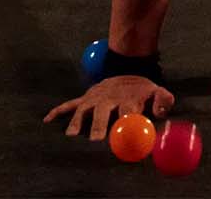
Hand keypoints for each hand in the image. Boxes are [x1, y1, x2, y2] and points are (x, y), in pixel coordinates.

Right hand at [44, 76, 173, 138]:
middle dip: (99, 125)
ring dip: (78, 121)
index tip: (124, 133)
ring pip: (84, 109)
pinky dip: (58, 111)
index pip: (128, 111)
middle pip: (103, 112)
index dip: (126, 122)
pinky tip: (47, 119)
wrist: (128, 69)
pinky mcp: (84, 98)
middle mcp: (109, 99)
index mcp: (128, 99)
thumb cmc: (143, 90)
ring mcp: (95, 98)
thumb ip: (163, 101)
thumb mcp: (158, 91)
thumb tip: (160, 112)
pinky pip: (69, 104)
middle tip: (96, 140)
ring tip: (72, 135)